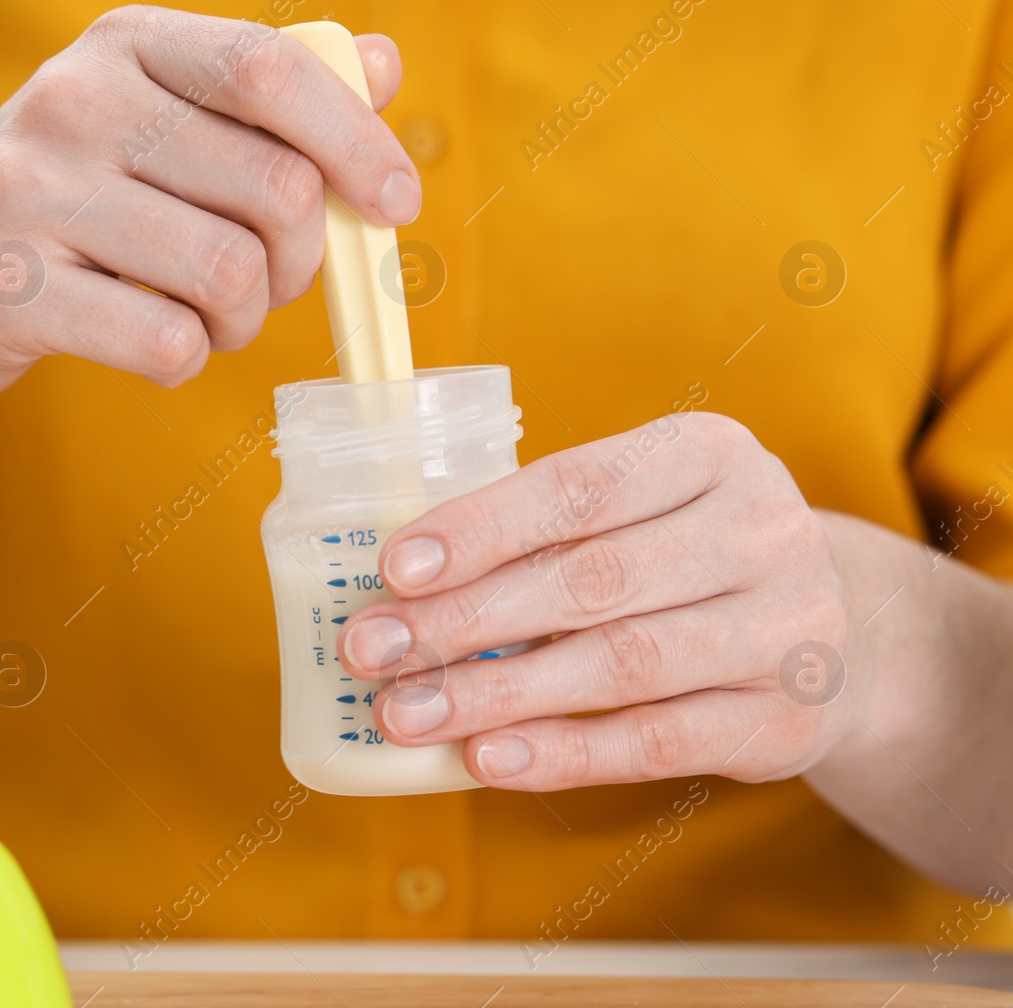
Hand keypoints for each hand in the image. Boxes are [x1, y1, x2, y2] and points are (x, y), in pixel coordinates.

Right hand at [0, 6, 418, 397]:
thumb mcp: (154, 120)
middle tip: (271, 283)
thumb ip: (266, 95)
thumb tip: (381, 64)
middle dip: (301, 261)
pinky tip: (155, 344)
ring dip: (245, 321)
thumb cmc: (68, 199)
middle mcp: (70, 101)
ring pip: (227, 274)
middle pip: (272, 189)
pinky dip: (186, 359)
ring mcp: (25, 194)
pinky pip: (163, 340)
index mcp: (123, 43)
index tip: (396, 203)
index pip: (269, 69)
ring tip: (213, 320)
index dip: (356, 140)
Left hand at [337, 411, 868, 790]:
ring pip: (619, 664)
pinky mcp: (787, 719)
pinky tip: (488, 759)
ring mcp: (788, 628)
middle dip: (465, 619)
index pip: (578, 488)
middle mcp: (762, 529)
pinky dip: (564, 753)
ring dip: (497, 695)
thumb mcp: (642, 510)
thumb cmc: (687, 558)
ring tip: (407, 715)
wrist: (838, 633)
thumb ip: (545, 531)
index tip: (393, 569)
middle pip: (590, 580)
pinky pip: (657, 742)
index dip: (480, 528)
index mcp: (709, 452)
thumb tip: (400, 589)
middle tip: (372, 653)